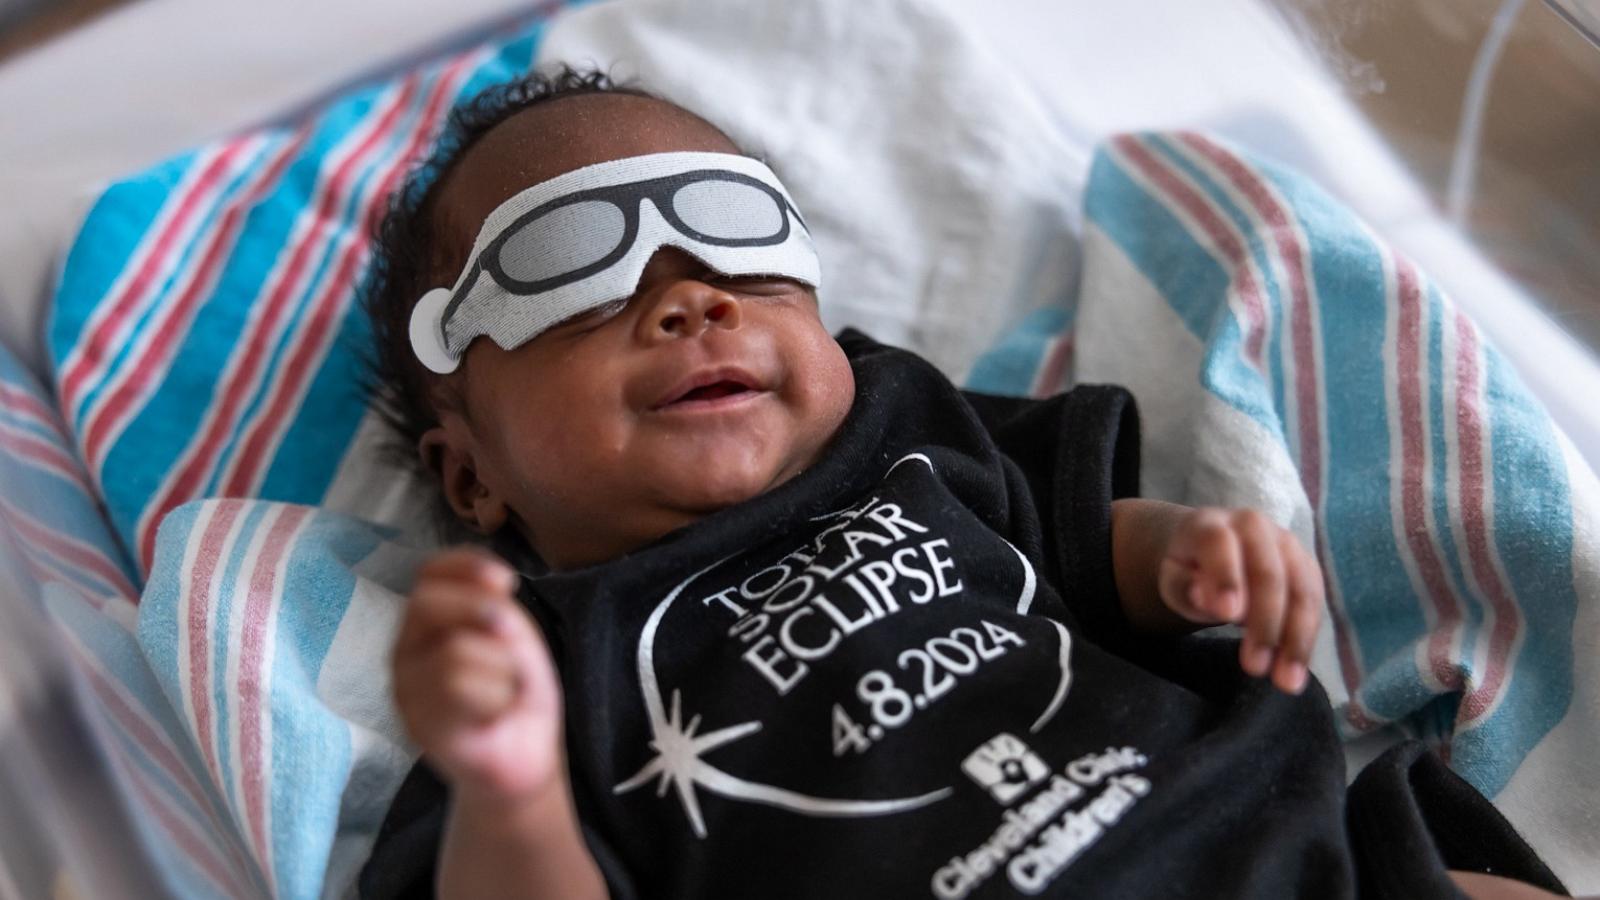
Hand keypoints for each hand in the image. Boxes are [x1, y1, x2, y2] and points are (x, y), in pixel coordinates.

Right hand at [392, 547, 564, 800]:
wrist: (523, 756)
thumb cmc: (516, 689)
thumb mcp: (516, 637)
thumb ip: (499, 610)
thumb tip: (494, 600)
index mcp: (426, 622)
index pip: (428, 573)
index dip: (465, 566)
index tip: (508, 581)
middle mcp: (405, 650)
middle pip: (426, 603)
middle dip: (481, 611)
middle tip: (511, 640)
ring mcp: (405, 688)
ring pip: (452, 650)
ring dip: (500, 667)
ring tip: (504, 690)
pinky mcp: (417, 724)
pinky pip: (458, 689)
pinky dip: (496, 697)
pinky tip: (495, 714)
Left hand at [1157, 508, 1323, 693]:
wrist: (1213, 548)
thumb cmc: (1188, 569)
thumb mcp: (1173, 579)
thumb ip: (1186, 587)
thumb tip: (1210, 600)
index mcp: (1211, 524)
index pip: (1219, 544)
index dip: (1226, 577)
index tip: (1227, 616)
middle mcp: (1254, 527)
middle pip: (1268, 573)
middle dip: (1264, 623)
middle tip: (1254, 667)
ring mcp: (1286, 545)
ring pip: (1301, 591)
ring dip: (1296, 639)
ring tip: (1286, 681)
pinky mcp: (1306, 567)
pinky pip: (1314, 604)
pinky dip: (1307, 639)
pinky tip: (1296, 670)